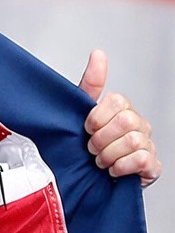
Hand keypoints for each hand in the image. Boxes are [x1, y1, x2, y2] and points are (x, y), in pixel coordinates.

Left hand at [79, 50, 160, 186]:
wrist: (85, 179)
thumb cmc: (85, 144)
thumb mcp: (81, 113)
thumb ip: (91, 84)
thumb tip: (99, 54)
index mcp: (123, 110)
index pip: (117, 102)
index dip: (96, 118)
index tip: (86, 128)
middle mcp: (139, 125)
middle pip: (126, 122)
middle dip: (101, 139)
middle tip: (91, 147)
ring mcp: (148, 145)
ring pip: (133, 141)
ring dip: (109, 154)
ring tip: (100, 160)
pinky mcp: (151, 167)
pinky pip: (142, 160)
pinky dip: (121, 166)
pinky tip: (113, 169)